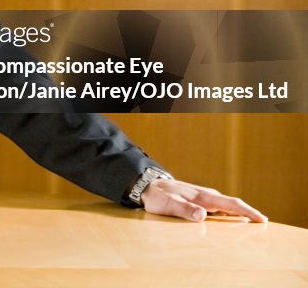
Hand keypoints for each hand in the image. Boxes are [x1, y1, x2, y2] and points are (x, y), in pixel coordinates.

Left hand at [141, 177, 266, 221]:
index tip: (262, 219)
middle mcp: (206, 195)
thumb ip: (184, 210)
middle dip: (248, 213)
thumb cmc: (158, 196)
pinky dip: (228, 213)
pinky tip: (230, 222)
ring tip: (252, 225)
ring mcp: (203, 197)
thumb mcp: (168, 205)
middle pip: (232, 205)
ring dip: (239, 214)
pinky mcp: (199, 200)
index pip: (231, 204)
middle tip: (263, 224)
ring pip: (226, 206)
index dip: (248, 211)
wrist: (148, 185)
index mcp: (203, 197)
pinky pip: (218, 207)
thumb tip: (203, 216)